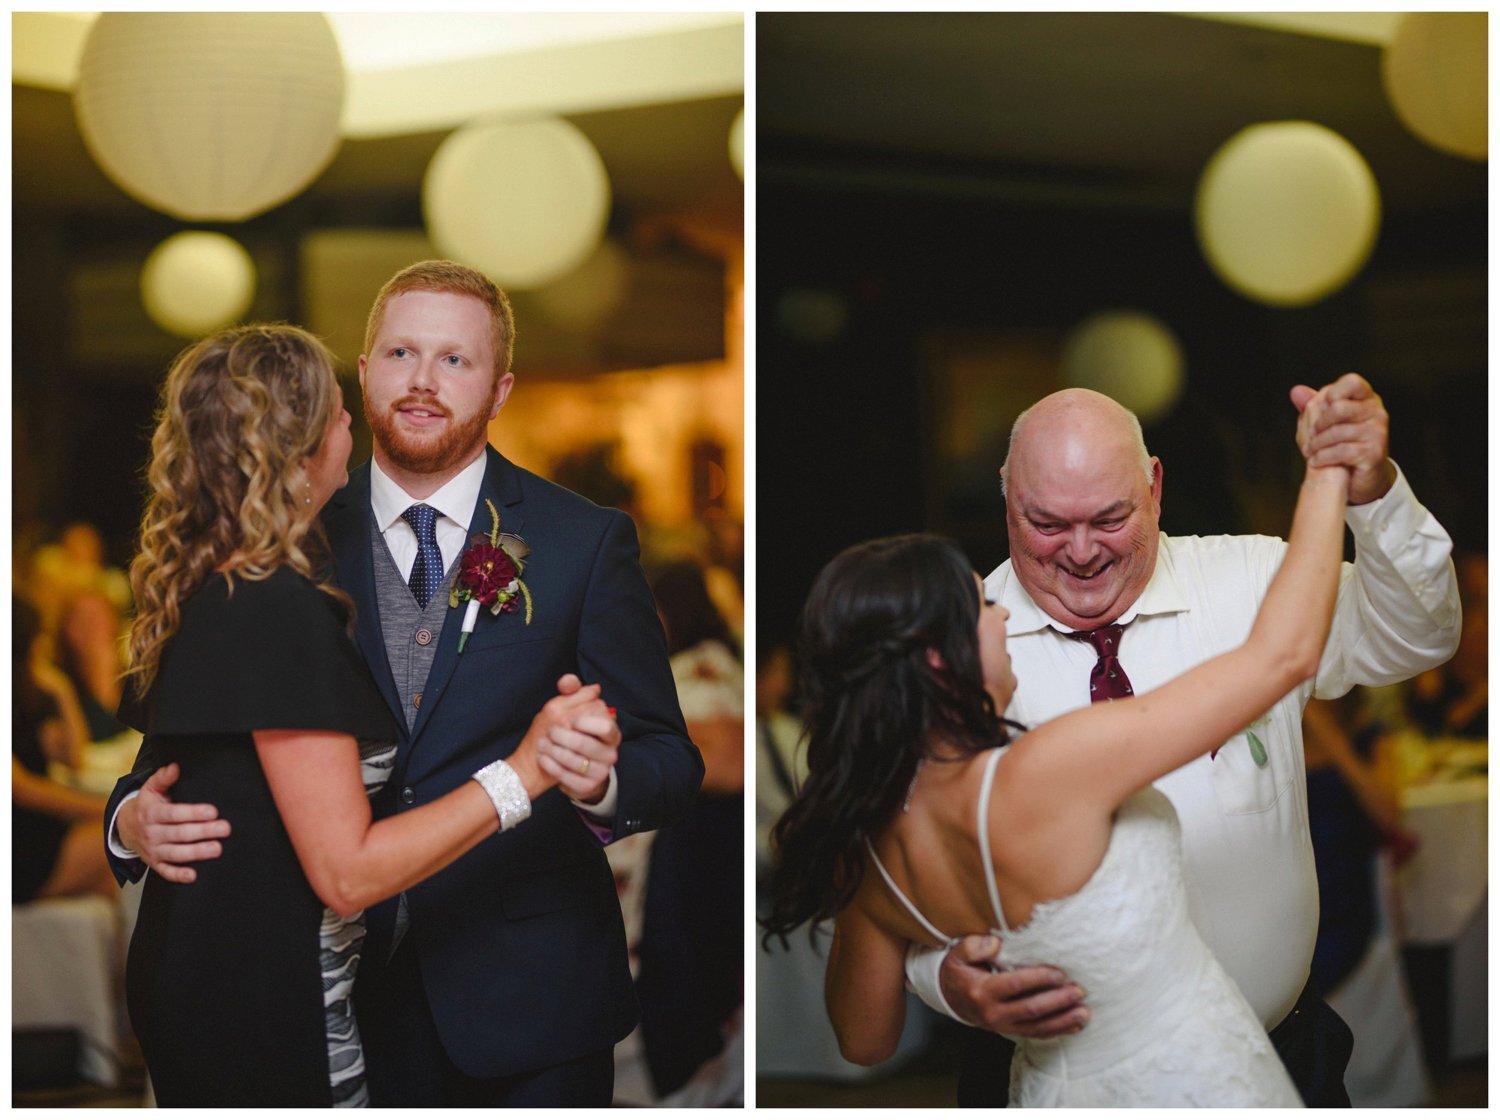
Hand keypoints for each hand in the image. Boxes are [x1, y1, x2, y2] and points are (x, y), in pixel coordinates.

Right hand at [119, 763, 229, 883]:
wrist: (124, 828)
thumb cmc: (146, 805)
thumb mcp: (151, 789)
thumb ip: (163, 778)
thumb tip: (175, 767)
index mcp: (152, 813)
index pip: (174, 813)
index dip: (193, 813)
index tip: (212, 812)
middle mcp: (152, 833)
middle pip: (179, 834)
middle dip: (203, 832)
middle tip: (225, 828)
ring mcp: (153, 850)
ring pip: (176, 853)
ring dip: (197, 852)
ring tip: (217, 849)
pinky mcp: (154, 864)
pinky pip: (165, 872)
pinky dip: (178, 875)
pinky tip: (193, 876)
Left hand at [536, 679, 620, 804]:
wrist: (553, 761)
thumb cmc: (561, 730)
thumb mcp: (563, 708)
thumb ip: (569, 692)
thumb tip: (570, 681)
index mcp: (610, 731)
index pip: (606, 725)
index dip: (587, 722)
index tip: (571, 720)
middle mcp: (610, 752)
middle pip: (589, 744)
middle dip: (564, 737)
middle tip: (550, 731)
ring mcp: (601, 771)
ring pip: (577, 762)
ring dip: (555, 751)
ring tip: (543, 744)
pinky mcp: (587, 786)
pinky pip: (569, 778)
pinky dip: (552, 767)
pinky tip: (544, 758)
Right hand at [938, 934, 1087, 1037]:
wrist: (950, 998)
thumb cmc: (959, 971)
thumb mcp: (958, 954)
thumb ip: (974, 946)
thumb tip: (996, 943)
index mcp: (982, 991)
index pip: (1014, 985)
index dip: (1038, 979)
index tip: (1059, 972)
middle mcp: (993, 1012)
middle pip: (1031, 1009)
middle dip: (1057, 1001)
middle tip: (1078, 990)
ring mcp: (1002, 1026)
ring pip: (1037, 1026)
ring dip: (1063, 1020)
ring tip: (1084, 1012)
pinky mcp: (1010, 1031)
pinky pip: (1036, 1034)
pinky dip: (1057, 1030)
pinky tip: (1075, 1025)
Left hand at [1290, 373, 1395, 504]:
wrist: (1358, 477)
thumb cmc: (1341, 444)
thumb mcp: (1325, 423)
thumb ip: (1313, 405)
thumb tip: (1295, 391)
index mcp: (1366, 399)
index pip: (1352, 381)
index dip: (1332, 392)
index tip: (1322, 408)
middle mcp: (1377, 412)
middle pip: (1339, 408)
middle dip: (1317, 424)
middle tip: (1310, 437)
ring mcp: (1377, 432)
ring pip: (1337, 431)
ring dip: (1316, 444)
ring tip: (1309, 452)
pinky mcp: (1374, 453)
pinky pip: (1341, 451)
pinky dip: (1322, 457)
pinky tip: (1315, 461)